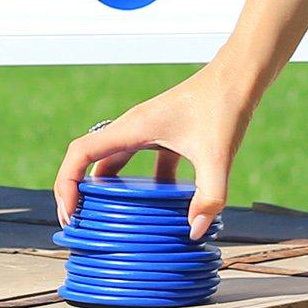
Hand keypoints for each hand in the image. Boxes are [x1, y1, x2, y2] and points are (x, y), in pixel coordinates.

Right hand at [53, 59, 257, 241]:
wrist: (240, 76)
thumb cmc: (224, 104)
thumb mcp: (217, 154)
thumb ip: (209, 195)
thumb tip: (194, 231)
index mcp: (133, 128)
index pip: (80, 152)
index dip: (66, 182)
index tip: (71, 212)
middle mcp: (135, 128)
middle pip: (92, 160)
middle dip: (81, 192)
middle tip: (83, 225)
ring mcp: (150, 131)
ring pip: (117, 163)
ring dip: (110, 190)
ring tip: (113, 222)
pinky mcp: (168, 135)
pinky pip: (144, 164)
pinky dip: (145, 187)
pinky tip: (163, 209)